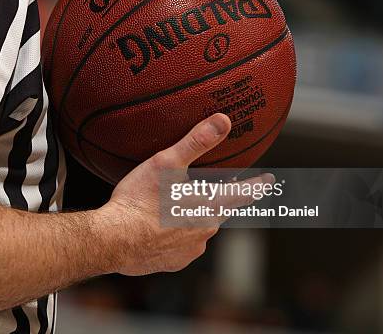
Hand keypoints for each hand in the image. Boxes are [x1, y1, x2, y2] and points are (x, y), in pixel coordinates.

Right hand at [97, 113, 270, 275]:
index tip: (269, 180)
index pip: (243, 193)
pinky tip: (159, 229)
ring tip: (174, 208)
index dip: (256, 185)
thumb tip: (223, 120)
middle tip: (208, 188)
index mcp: (209, 205)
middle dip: (216, 200)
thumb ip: (196, 142)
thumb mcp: (166, 163)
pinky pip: (181, 246)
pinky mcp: (174, 263)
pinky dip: (175, 236)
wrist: (113, 240)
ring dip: (193, 218)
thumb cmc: (139, 200)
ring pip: (199, 229)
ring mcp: (190, 249)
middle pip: (219, 211)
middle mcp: (205, 230)